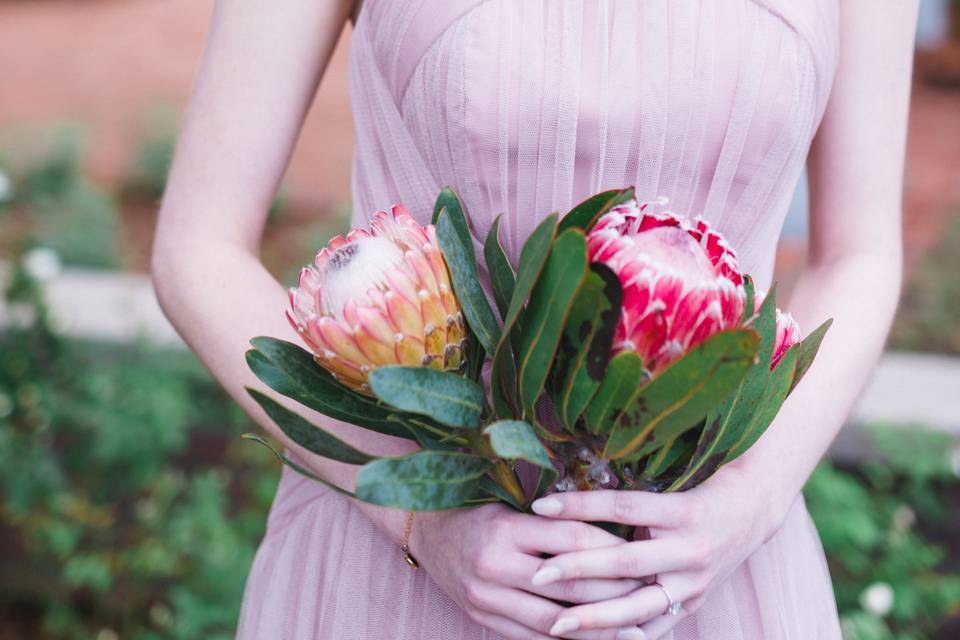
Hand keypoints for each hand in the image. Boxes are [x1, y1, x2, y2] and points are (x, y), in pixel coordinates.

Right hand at [411, 503, 645, 639]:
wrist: (425, 530)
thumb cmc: (476, 510)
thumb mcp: (511, 504)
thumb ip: (553, 520)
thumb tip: (614, 529)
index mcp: (505, 528)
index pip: (572, 540)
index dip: (612, 549)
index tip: (646, 552)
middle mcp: (494, 564)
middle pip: (569, 585)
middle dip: (616, 592)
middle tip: (654, 593)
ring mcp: (486, 598)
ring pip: (555, 620)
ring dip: (599, 628)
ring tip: (636, 631)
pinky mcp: (482, 618)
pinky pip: (532, 636)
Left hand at [528, 466, 784, 638]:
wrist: (755, 509)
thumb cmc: (702, 485)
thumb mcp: (671, 483)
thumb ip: (629, 494)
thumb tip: (570, 486)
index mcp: (684, 511)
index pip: (623, 506)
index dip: (580, 505)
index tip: (540, 504)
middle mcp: (691, 549)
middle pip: (626, 562)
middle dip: (578, 569)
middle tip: (538, 573)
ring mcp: (695, 582)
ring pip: (639, 606)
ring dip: (595, 618)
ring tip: (556, 624)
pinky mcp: (695, 603)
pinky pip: (656, 628)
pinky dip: (625, 637)